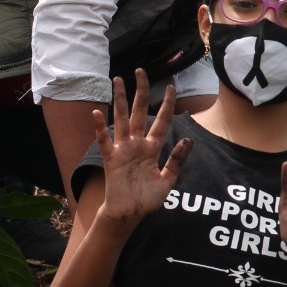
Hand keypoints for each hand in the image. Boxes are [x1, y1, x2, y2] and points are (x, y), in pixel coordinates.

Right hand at [94, 70, 192, 231]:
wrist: (129, 215)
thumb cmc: (147, 199)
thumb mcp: (169, 179)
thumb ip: (177, 160)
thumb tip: (188, 140)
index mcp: (152, 148)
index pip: (162, 121)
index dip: (167, 104)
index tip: (171, 86)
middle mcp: (137, 144)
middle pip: (139, 111)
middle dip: (141, 91)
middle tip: (141, 71)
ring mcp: (123, 150)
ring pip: (121, 119)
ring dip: (120, 100)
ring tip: (118, 80)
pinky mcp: (111, 159)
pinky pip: (105, 141)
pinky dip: (100, 128)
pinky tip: (97, 113)